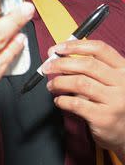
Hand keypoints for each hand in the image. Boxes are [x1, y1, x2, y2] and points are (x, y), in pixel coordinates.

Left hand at [44, 40, 124, 159]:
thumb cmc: (111, 103)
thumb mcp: (108, 82)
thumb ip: (89, 69)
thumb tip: (57, 56)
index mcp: (123, 69)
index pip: (100, 49)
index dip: (75, 46)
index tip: (57, 49)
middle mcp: (123, 83)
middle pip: (87, 65)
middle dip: (61, 63)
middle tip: (47, 67)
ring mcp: (116, 101)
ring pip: (80, 83)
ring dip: (59, 82)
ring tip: (51, 85)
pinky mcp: (104, 117)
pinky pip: (76, 104)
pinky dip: (62, 100)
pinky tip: (59, 100)